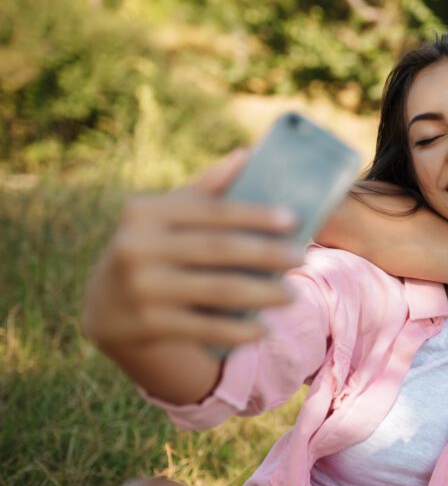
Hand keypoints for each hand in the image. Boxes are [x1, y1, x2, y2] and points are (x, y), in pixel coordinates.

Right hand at [82, 150, 303, 350]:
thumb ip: (205, 189)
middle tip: (302, 257)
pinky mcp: (148, 325)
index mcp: (144, 212)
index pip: (212, 211)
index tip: (293, 219)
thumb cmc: (151, 247)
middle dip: (267, 254)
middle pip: (219, 250)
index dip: (255, 215)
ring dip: (262, 294)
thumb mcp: (165, 216)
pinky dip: (238, 330)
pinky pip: (205, 327)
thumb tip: (246, 155)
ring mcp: (142, 288)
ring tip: (293, 295)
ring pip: (218, 290)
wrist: (106, 306)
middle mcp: (137, 247)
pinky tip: (264, 330)